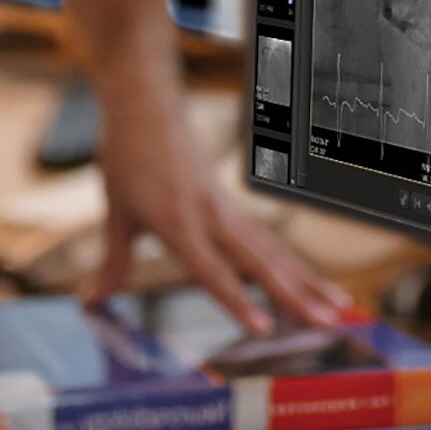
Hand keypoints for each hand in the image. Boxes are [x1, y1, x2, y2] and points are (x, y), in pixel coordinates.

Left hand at [91, 90, 351, 334]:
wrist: (145, 101)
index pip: (211, 269)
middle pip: (261, 262)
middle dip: (296, 296)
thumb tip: (91, 302)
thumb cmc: (126, 153)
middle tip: (329, 325)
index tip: (262, 328)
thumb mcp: (115, 210)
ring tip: (339, 311)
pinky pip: (267, 239)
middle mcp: (210, 215)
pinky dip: (292, 264)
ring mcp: (226, 207)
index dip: (236, 300)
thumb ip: (113, 262)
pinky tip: (311, 284)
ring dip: (307, 283)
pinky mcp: (231, 202)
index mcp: (178, 221)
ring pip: (274, 252)